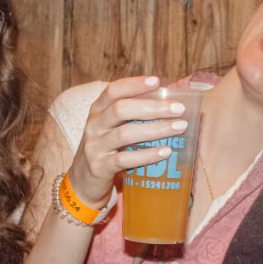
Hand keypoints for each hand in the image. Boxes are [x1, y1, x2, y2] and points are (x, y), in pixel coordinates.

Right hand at [67, 76, 191, 205]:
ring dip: (155, 129)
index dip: (134, 84)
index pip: (113, 91)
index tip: (157, 81)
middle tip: (178, 109)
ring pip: (125, 134)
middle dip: (153, 108)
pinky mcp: (100, 167)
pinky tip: (165, 152)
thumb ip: (131, 117)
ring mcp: (95, 147)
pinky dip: (147, 155)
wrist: (83, 182)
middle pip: (121, 110)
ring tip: (179, 128)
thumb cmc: (106, 150)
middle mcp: (94, 126)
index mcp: (97, 111)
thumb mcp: (110, 129)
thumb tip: (169, 107)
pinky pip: (125, 159)